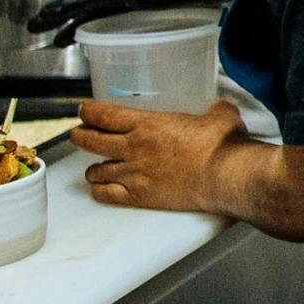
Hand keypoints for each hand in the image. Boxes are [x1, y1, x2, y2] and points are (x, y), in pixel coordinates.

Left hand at [74, 99, 245, 214]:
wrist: (224, 177)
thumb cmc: (222, 146)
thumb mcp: (221, 117)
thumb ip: (215, 110)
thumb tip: (220, 108)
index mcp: (148, 125)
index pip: (104, 115)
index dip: (88, 111)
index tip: (84, 111)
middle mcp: (133, 148)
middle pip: (89, 141)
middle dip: (80, 136)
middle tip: (80, 134)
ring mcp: (133, 174)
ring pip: (94, 171)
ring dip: (93, 168)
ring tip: (98, 167)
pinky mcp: (138, 196)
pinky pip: (104, 195)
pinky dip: (100, 191)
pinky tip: (104, 188)